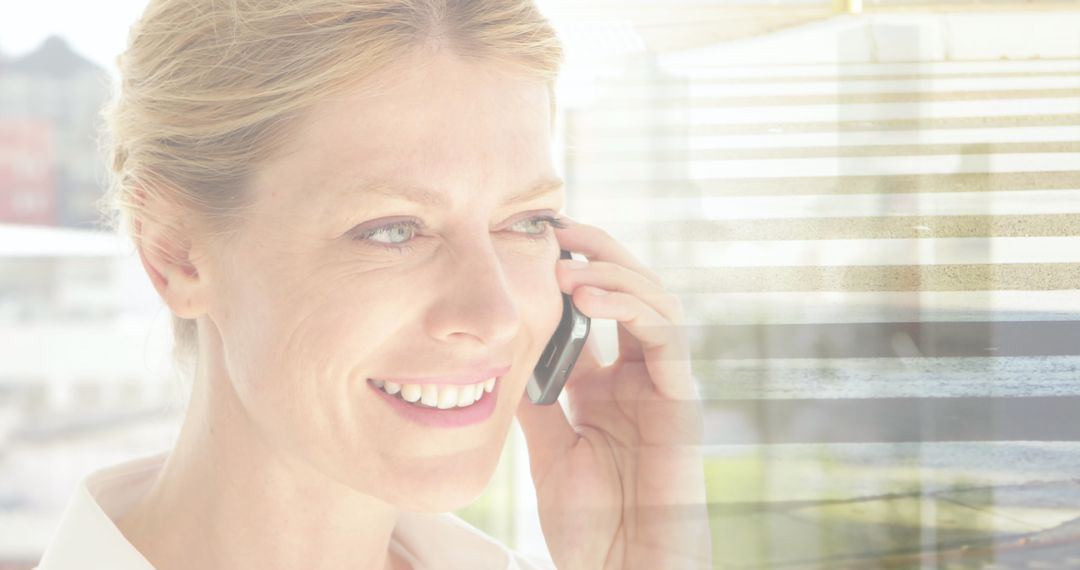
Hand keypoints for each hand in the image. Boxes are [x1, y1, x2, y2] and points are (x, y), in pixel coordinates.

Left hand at [515, 217, 712, 569]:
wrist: (620, 568)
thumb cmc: (588, 521)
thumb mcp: (547, 446)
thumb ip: (536, 398)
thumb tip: (503, 348)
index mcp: (607, 385)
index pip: (597, 310)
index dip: (572, 271)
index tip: (532, 242)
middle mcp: (639, 377)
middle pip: (632, 292)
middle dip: (599, 254)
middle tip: (557, 229)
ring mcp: (663, 386)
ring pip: (656, 303)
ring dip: (615, 274)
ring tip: (568, 265)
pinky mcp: (682, 402)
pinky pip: (666, 339)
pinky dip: (632, 308)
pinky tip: (591, 297)